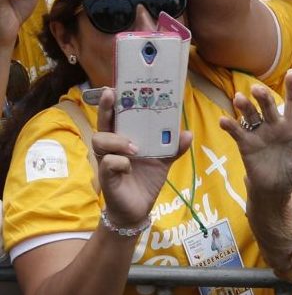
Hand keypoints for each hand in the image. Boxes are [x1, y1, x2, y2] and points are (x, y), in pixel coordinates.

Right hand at [92, 88, 191, 229]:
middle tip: (112, 94)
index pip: (115, 117)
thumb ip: (174, 147)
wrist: (139, 208)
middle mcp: (111, 148)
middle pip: (102, 123)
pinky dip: (120, 163)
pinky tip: (129, 168)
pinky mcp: (106, 177)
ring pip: (101, 140)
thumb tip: (188, 133)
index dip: (111, 103)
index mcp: (124, 140)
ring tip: (135, 148)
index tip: (113, 87)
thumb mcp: (163, 160)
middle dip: (105, 108)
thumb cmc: (146, 179)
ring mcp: (106, 161)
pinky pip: (108, 163)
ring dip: (118, 140)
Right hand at [219, 69, 291, 202]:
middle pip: (269, 107)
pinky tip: (224, 121)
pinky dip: (230, 126)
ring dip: (245, 107)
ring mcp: (259, 132)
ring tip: (239, 98)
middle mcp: (275, 124)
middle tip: (257, 89)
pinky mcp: (246, 143)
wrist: (276, 188)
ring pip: (251, 115)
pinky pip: (237, 132)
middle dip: (263, 97)